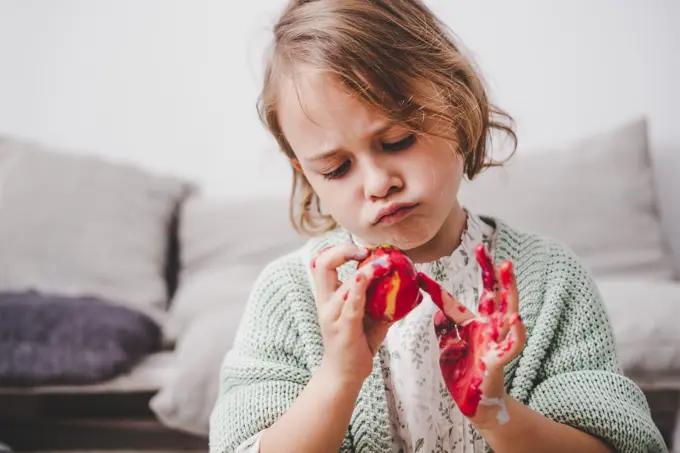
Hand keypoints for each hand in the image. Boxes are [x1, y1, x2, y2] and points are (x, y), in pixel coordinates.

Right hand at [310, 244, 392, 386]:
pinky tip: (367, 276)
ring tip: (384, 263)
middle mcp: (326, 303)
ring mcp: (333, 317)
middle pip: (322, 265)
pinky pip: (350, 305)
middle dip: (342, 251)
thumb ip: (385, 300)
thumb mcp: (371, 317)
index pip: (323, 262)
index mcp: (328, 296)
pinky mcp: (344, 330)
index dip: (339, 249)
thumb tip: (413, 288)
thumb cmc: (357, 344)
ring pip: (342, 285)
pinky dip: (358, 288)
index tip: (362, 249)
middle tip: (364, 250)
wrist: (343, 376)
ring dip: (365, 271)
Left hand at [417, 243, 526, 427]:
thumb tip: (439, 310)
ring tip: (507, 268)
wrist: (474, 404)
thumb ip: (444, 328)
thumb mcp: (447, 347)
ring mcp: (495, 342)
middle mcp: (486, 328)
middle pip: (491, 295)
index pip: (454, 303)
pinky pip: (512, 345)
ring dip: (508, 290)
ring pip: (506, 311)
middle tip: (485, 249)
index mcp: (472, 326)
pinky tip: (517, 319)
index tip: (420, 276)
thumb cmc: (464, 374)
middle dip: (490, 272)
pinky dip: (517, 332)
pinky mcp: (499, 359)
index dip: (438, 290)